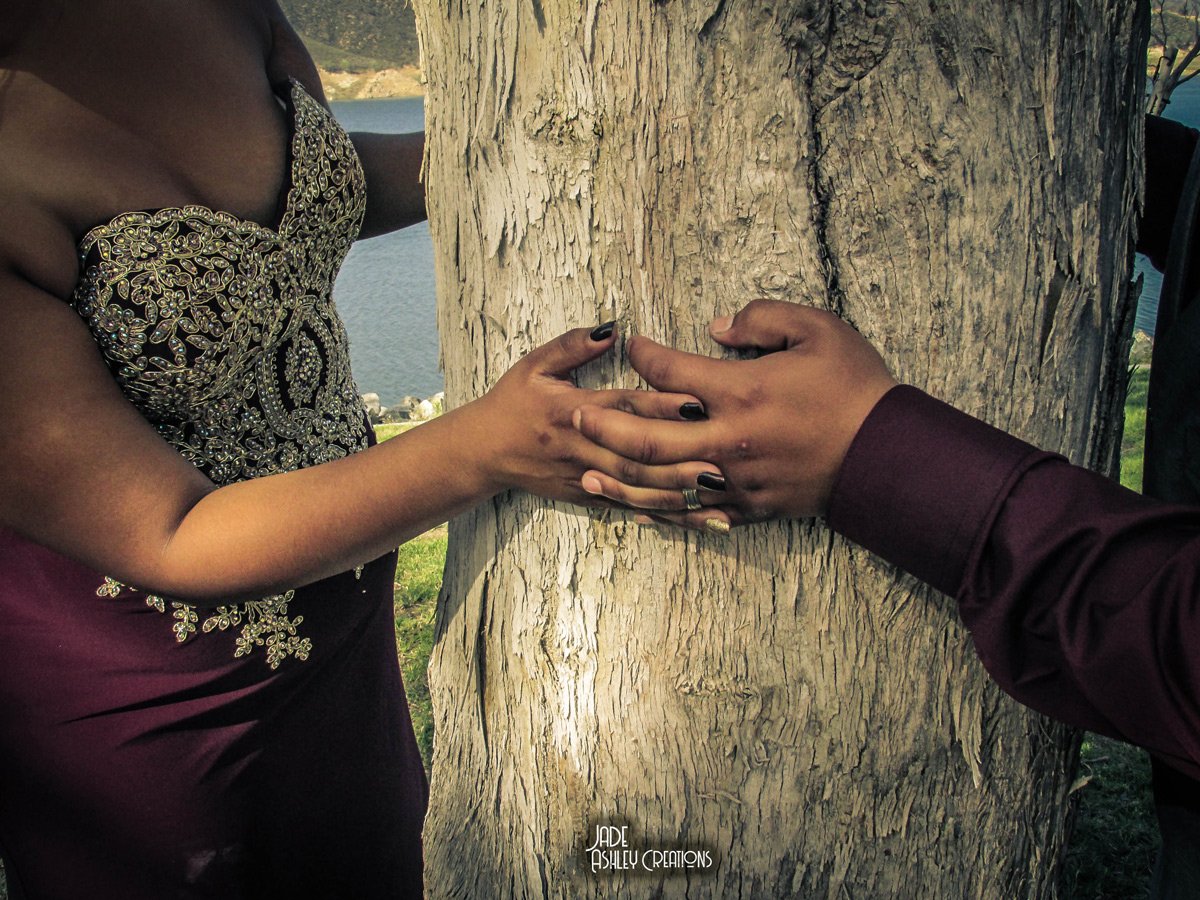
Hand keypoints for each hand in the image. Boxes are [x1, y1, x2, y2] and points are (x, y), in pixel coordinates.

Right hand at [463, 322, 723, 508]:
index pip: (621, 408)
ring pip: (633, 488)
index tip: (697, 401)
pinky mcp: (583, 497)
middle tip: (722, 456)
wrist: (483, 452)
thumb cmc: (512, 402)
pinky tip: (691, 515)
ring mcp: (581, 477)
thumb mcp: (534, 365)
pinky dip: (658, 511)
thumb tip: (612, 329)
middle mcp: (578, 446)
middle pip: (634, 454)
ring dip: (675, 489)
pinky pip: (625, 506)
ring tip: (715, 488)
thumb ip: (572, 345)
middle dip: (678, 457)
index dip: (659, 405)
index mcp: (568, 410)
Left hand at [572, 301, 896, 524]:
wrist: (890, 455)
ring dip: (619, 481)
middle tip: (574, 419)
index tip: (634, 345)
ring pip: (662, 486)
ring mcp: (736, 480)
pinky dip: (661, 515)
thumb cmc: (857, 386)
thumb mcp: (819, 329)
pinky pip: (695, 516)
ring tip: (585, 475)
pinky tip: (634, 513)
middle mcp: (729, 439)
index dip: (645, 354)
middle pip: (647, 438)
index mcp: (742, 390)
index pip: (672, 371)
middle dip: (605, 427)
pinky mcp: (750, 508)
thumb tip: (716, 326)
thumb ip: (762, 318)